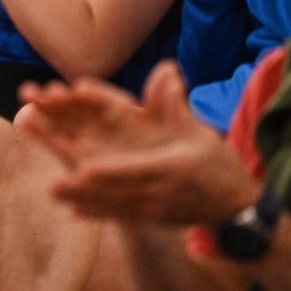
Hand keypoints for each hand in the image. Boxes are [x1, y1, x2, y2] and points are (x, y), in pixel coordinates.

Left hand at [20, 62, 261, 224]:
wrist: (238, 211)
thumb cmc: (220, 167)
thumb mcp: (201, 135)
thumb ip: (176, 107)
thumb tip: (168, 73)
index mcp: (169, 169)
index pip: (135, 170)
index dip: (110, 170)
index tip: (85, 168)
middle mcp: (158, 193)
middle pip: (115, 189)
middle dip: (84, 188)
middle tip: (52, 185)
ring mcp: (154, 209)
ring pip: (112, 206)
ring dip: (83, 201)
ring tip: (53, 194)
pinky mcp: (152, 218)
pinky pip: (122, 217)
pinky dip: (98, 214)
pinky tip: (74, 212)